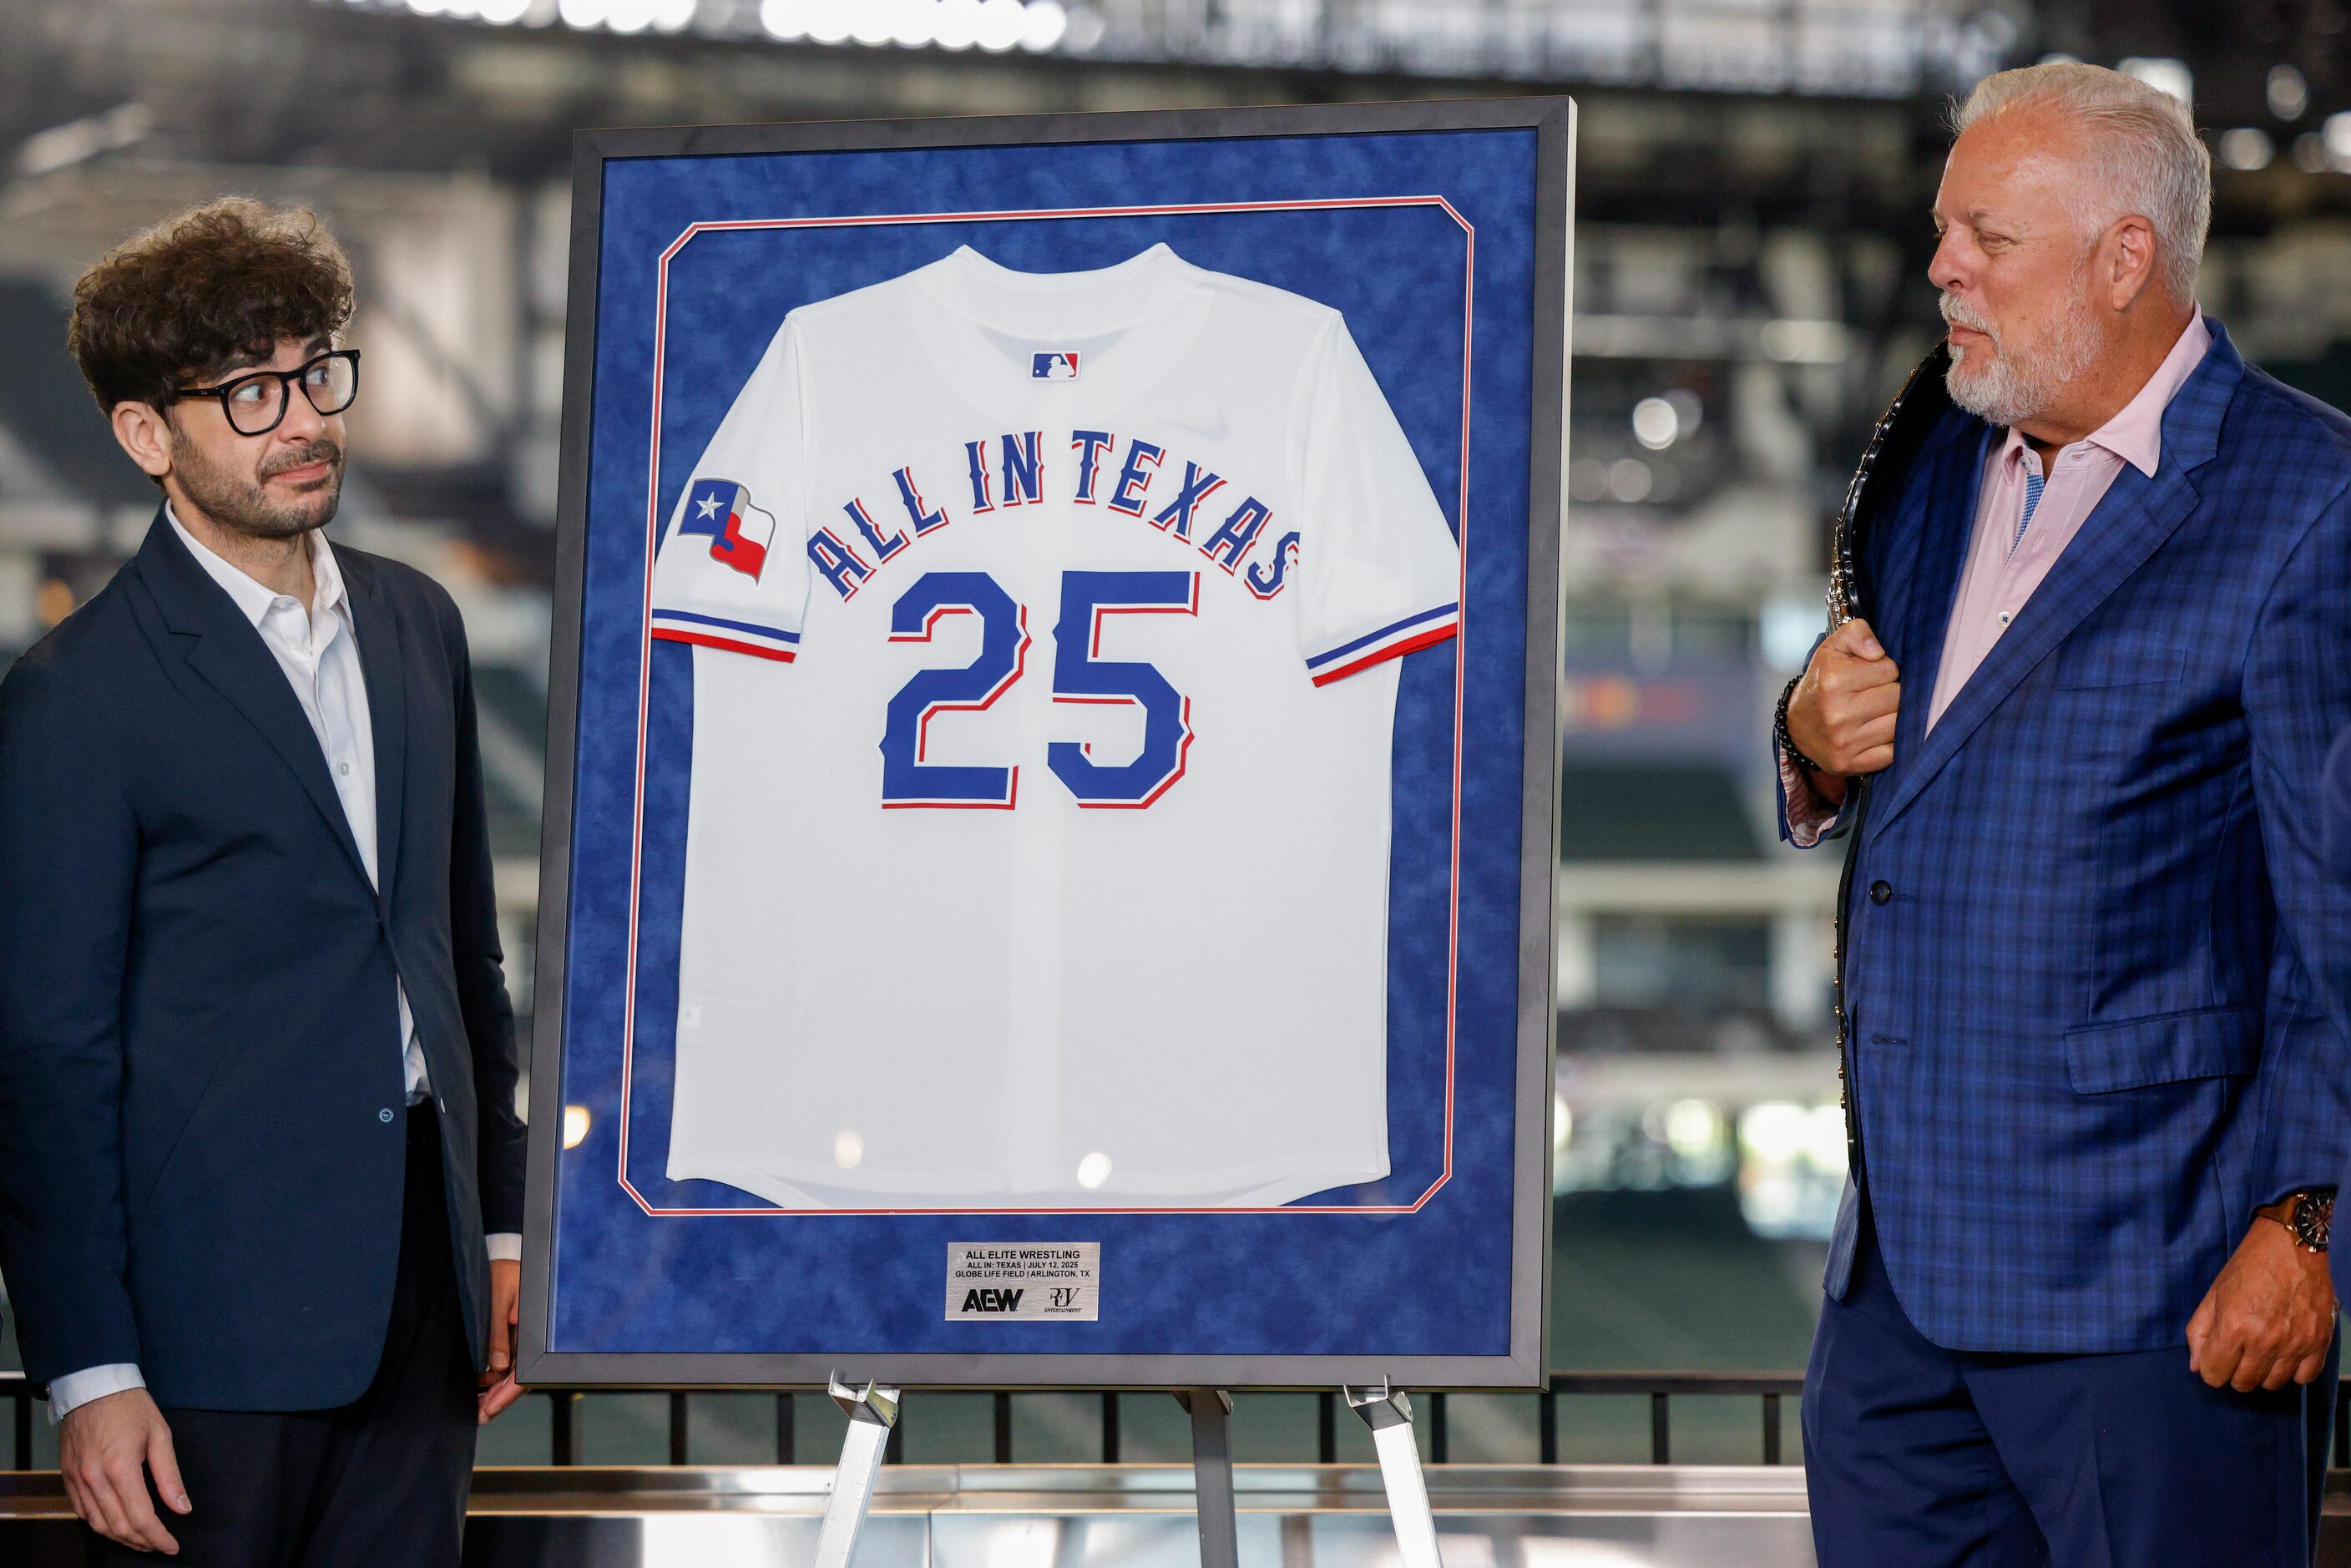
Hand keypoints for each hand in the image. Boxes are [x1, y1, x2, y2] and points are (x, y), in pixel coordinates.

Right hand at [59, 1387, 186, 1554]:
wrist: (93, 1386)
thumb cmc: (130, 1406)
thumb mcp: (160, 1435)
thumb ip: (170, 1476)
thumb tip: (182, 1507)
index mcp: (120, 1468)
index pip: (141, 1517)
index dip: (158, 1537)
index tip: (172, 1545)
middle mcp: (94, 1479)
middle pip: (118, 1526)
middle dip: (142, 1542)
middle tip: (160, 1545)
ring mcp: (77, 1480)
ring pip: (97, 1524)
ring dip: (121, 1537)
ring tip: (142, 1539)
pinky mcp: (68, 1477)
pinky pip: (82, 1512)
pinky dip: (100, 1524)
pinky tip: (116, 1524)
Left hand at [478, 1256, 523, 1424]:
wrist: (507, 1255)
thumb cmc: (504, 1272)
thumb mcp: (496, 1299)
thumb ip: (495, 1333)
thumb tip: (494, 1367)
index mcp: (534, 1329)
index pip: (523, 1371)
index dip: (505, 1394)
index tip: (488, 1410)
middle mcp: (532, 1337)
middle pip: (517, 1378)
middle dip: (497, 1399)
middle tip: (477, 1416)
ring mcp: (524, 1338)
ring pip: (511, 1373)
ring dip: (494, 1390)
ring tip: (474, 1406)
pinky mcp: (516, 1336)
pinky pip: (507, 1361)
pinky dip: (493, 1376)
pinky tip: (480, 1386)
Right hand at [1785, 617, 1899, 796]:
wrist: (1797, 726)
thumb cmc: (1822, 682)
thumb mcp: (1832, 649)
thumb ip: (1857, 633)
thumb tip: (1878, 651)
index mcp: (1833, 682)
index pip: (1890, 669)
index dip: (1884, 669)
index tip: (1870, 675)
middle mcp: (1837, 714)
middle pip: (1898, 698)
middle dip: (1891, 693)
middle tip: (1874, 695)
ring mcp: (1844, 742)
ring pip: (1899, 725)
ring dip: (1892, 717)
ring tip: (1875, 713)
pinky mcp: (1851, 764)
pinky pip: (1892, 752)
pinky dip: (1889, 743)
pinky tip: (1875, 734)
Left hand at [2186, 1218, 2336, 1391]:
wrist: (2290, 1247)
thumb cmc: (2248, 1267)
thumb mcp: (2213, 1294)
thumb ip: (2199, 1332)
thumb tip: (2196, 1366)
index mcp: (2234, 1328)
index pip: (2214, 1374)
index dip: (2210, 1368)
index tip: (2215, 1358)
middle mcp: (2265, 1341)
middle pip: (2244, 1383)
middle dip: (2234, 1373)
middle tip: (2237, 1354)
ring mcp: (2295, 1344)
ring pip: (2273, 1384)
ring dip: (2262, 1373)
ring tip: (2260, 1353)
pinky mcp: (2319, 1342)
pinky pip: (2304, 1378)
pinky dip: (2293, 1372)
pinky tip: (2285, 1355)